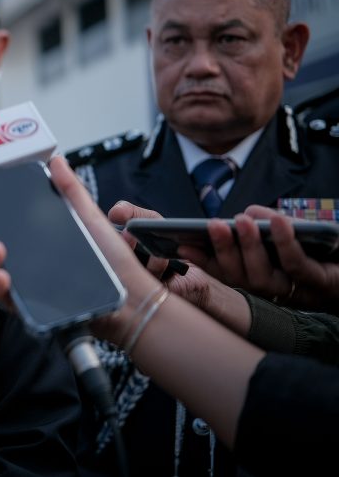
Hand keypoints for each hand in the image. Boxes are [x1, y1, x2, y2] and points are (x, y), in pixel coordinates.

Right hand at [0, 156, 162, 345]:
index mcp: (31, 245)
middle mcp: (24, 267)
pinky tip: (3, 278)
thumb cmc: (111, 260)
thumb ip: (70, 190)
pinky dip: (0, 290)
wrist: (130, 294)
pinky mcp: (33, 309)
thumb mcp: (87, 218)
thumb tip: (57, 161)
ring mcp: (26, 289)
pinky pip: (7, 302)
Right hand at [181, 206, 338, 310]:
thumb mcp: (289, 236)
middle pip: (241, 277)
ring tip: (240, 221)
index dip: (203, 262)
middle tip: (212, 225)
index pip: (226, 273)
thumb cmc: (324, 250)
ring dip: (249, 247)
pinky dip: (285, 242)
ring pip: (263, 277)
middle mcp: (275, 291)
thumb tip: (247, 215)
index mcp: (262, 280)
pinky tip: (278, 221)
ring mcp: (297, 291)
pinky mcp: (321, 283)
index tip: (182, 247)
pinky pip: (297, 265)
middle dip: (224, 250)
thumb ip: (265, 227)